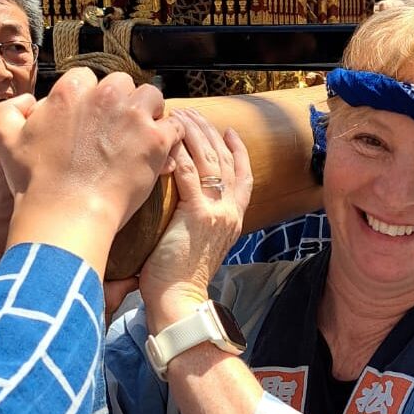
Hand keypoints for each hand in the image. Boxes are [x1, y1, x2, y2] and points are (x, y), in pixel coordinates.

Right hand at [0, 69, 182, 270]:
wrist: (65, 215)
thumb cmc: (35, 183)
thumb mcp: (5, 140)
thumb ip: (9, 110)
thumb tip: (28, 101)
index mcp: (71, 91)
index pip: (87, 78)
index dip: (89, 98)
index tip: (91, 119)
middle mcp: (105, 97)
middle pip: (122, 83)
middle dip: (120, 101)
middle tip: (116, 128)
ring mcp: (134, 117)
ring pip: (151, 97)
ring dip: (148, 112)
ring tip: (140, 135)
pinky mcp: (156, 140)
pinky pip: (174, 126)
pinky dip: (169, 136)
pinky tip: (160, 150)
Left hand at [139, 109, 252, 332]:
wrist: (179, 299)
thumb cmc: (180, 277)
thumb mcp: (200, 242)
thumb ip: (200, 219)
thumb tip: (185, 201)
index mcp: (234, 218)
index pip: (244, 176)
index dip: (238, 150)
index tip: (228, 131)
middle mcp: (231, 212)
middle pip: (226, 160)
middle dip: (210, 132)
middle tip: (194, 114)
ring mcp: (216, 212)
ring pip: (210, 161)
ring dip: (194, 135)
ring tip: (182, 117)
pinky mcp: (196, 215)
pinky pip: (188, 175)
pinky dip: (178, 155)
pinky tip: (168, 141)